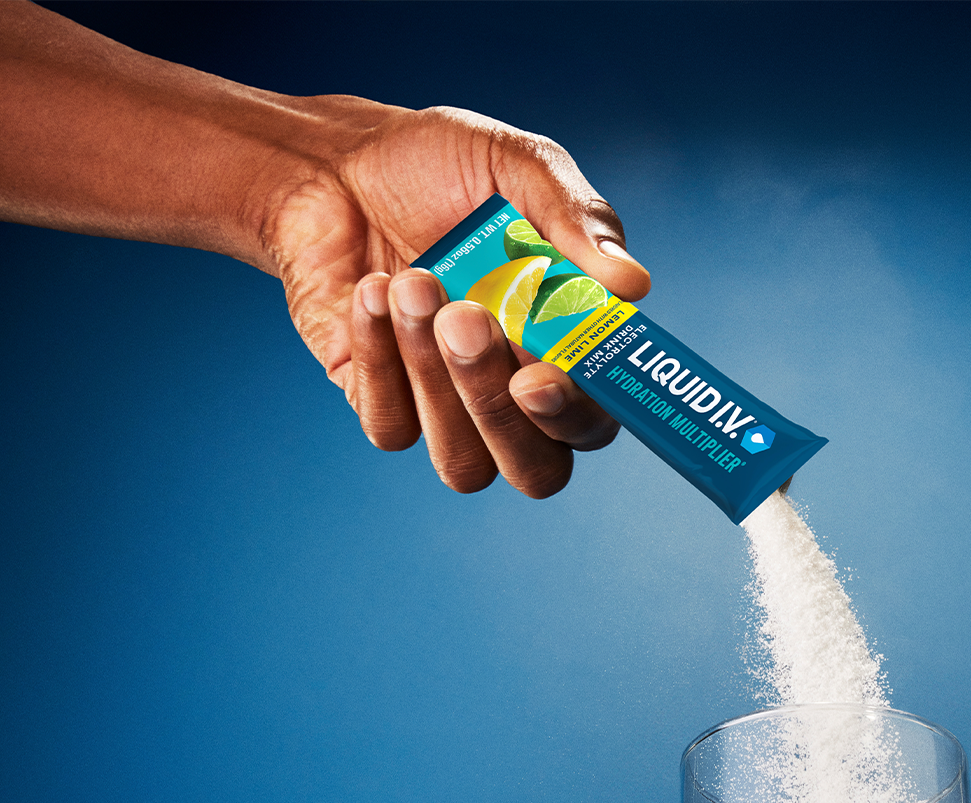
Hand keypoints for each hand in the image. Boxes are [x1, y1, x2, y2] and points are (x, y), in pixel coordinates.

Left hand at [261, 103, 650, 495]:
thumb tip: (634, 285)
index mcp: (567, 346)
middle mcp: (513, 392)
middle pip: (536, 471)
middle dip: (500, 412)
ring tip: (413, 282)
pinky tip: (375, 288)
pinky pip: (391, 425)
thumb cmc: (440, 166)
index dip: (578, 417)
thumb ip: (578, 221)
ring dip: (437, 379)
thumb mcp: (520, 167)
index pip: (596, 421)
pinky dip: (380, 355)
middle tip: (468, 321)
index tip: (540, 375)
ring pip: (464, 462)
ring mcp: (446, 406)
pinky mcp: (381, 401)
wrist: (335, 162)